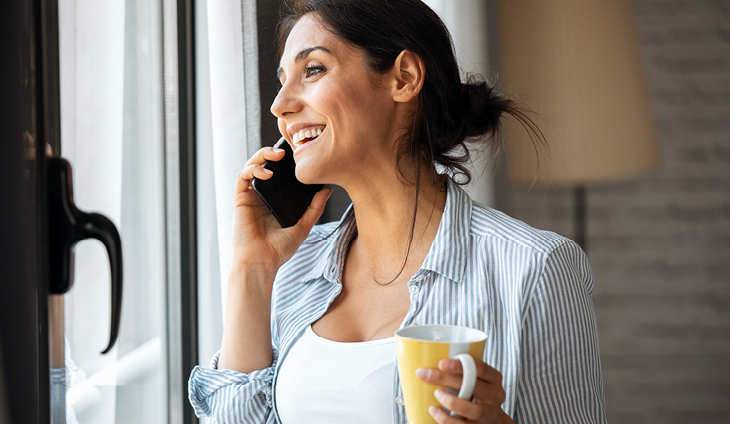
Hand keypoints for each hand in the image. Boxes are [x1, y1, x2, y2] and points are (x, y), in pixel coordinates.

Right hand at [231, 146, 331, 276]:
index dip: (286, 162)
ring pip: (251, 166)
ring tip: (277, 155)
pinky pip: (242, 177)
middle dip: (273, 152)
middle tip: (288, 149)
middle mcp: (261, 196)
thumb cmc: (278, 250)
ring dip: (262, 155)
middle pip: (264, 165)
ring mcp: (250, 196)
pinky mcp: (240, 199)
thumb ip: (314, 209)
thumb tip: (327, 190)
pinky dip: (253, 169)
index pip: (279, 174)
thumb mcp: (302, 226)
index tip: (299, 153)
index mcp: (275, 200)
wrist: (261, 262)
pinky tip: (266, 173)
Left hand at [416, 358, 513, 423]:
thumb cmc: (472, 389)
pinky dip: (448, 421)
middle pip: (473, 386)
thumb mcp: (469, 373)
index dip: (462, 365)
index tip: (441, 362)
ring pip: (474, 410)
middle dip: (447, 380)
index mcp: (493, 377)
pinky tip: (435, 412)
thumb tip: (414, 328)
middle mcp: (495, 395)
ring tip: (435, 394)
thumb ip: (449, 355)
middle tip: (424, 374)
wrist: (489, 420)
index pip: (482, 368)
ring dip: (452, 401)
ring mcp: (489, 414)